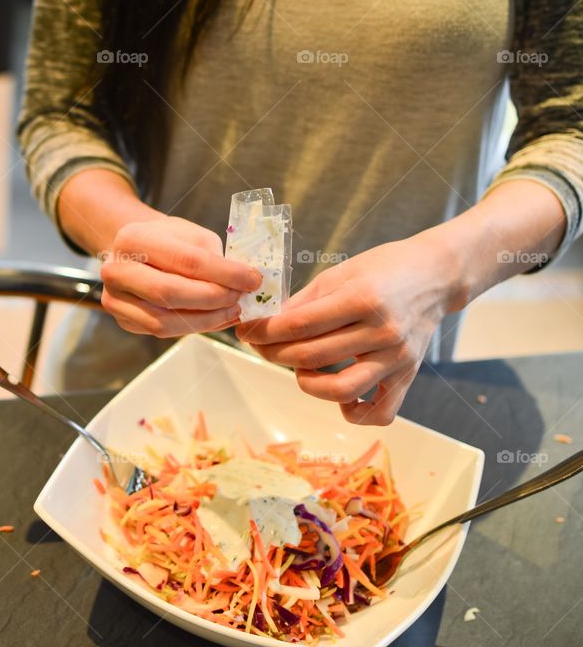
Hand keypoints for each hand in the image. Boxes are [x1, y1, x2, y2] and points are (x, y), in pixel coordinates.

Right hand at [100, 216, 261, 337]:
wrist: (137, 253)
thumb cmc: (168, 241)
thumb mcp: (190, 234)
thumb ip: (212, 256)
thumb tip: (243, 282)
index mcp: (132, 239)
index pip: (185, 260)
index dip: (223, 273)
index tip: (252, 279)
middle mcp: (115, 270)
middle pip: (170, 293)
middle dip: (213, 298)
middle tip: (240, 298)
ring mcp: (115, 299)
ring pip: (165, 321)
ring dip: (206, 320)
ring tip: (232, 311)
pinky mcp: (124, 321)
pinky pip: (163, 331)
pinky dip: (195, 327)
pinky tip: (216, 318)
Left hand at [236, 234, 461, 425]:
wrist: (436, 275)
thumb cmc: (384, 269)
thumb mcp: (340, 273)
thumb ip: (303, 301)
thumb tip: (265, 323)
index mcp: (363, 299)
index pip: (299, 325)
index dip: (264, 331)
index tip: (246, 330)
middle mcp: (383, 331)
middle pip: (311, 356)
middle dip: (273, 353)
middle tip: (260, 345)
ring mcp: (397, 358)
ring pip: (339, 389)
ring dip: (305, 382)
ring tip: (297, 367)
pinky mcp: (407, 376)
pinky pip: (379, 412)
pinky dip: (353, 410)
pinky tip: (338, 393)